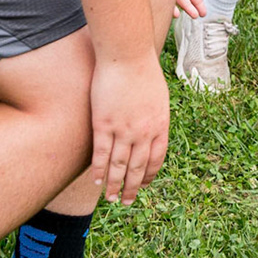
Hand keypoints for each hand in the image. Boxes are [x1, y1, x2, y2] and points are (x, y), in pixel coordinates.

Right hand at [88, 58, 169, 204]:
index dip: (149, 174)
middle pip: (139, 167)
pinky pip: (102, 153)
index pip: (157, 158)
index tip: (144, 184)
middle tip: (127, 202)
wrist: (127, 55)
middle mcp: (144, 131)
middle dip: (133, 187)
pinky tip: (97, 181)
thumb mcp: (158, 97)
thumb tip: (152, 128)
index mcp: (160, 124)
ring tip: (112, 199)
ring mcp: (124, 129)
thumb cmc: (143, 70)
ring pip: (120, 165)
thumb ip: (155, 116)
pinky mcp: (104, 124)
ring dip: (116, 185)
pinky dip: (100, 170)